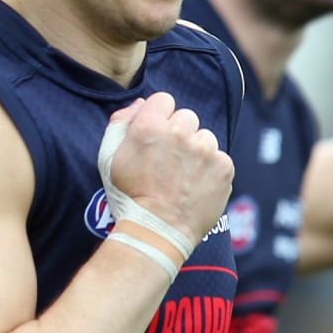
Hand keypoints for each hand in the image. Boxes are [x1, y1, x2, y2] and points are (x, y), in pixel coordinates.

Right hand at [104, 91, 231, 250]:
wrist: (156, 232)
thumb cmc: (128, 197)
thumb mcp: (109, 158)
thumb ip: (121, 123)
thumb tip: (141, 104)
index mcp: (149, 126)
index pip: (163, 100)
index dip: (159, 119)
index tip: (157, 139)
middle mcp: (179, 132)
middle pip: (186, 118)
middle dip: (179, 135)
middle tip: (169, 163)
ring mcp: (205, 149)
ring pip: (205, 138)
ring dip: (196, 152)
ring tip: (183, 178)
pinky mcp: (224, 166)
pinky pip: (219, 158)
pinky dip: (211, 171)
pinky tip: (196, 187)